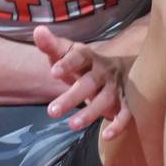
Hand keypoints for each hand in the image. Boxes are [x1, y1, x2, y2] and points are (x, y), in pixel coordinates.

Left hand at [33, 25, 130, 139]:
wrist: (123, 67)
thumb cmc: (85, 64)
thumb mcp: (69, 53)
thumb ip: (52, 45)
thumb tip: (38, 30)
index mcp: (88, 57)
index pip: (78, 57)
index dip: (67, 64)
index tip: (53, 72)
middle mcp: (103, 71)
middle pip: (88, 83)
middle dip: (72, 97)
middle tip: (51, 111)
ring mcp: (116, 87)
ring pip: (105, 100)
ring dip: (90, 113)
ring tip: (72, 125)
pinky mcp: (127, 102)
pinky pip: (126, 114)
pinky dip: (118, 124)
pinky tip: (106, 135)